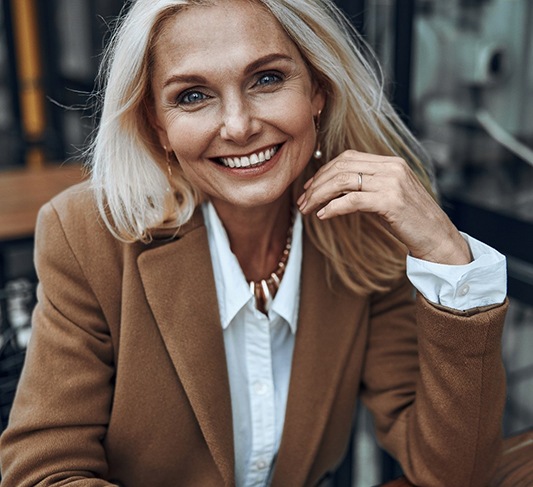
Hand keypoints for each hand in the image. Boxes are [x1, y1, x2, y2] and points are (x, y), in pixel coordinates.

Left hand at [298, 150, 471, 264]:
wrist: (438, 239)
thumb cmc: (411, 221)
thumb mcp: (388, 196)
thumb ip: (367, 186)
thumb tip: (334, 189)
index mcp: (391, 163)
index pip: (348, 158)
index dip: (324, 171)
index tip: (309, 187)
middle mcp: (392, 168)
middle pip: (342, 167)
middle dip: (317, 184)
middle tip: (302, 202)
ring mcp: (393, 183)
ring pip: (343, 181)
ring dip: (319, 196)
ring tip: (307, 209)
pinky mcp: (391, 202)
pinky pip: (352, 200)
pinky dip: (333, 207)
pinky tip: (323, 215)